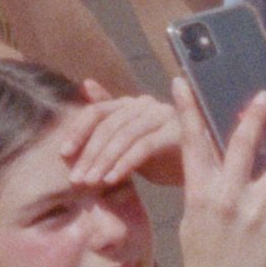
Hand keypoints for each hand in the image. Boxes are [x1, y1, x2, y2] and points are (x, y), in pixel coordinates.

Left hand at [60, 81, 182, 187]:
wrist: (201, 171)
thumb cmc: (162, 156)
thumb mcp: (130, 140)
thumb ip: (108, 118)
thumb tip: (85, 84)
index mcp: (132, 104)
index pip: (97, 112)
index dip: (78, 131)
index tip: (63, 154)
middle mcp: (147, 104)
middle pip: (109, 126)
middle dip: (89, 153)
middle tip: (75, 178)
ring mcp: (164, 116)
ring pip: (124, 136)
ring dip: (103, 161)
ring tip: (90, 182)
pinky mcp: (177, 133)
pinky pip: (143, 147)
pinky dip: (124, 164)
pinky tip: (112, 180)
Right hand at [167, 78, 265, 266]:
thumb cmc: (203, 257)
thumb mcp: (193, 218)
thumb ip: (205, 188)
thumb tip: (214, 162)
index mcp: (200, 193)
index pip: (191, 144)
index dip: (187, 112)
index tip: (183, 84)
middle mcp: (226, 199)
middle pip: (241, 147)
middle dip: (253, 118)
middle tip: (264, 96)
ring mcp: (253, 215)